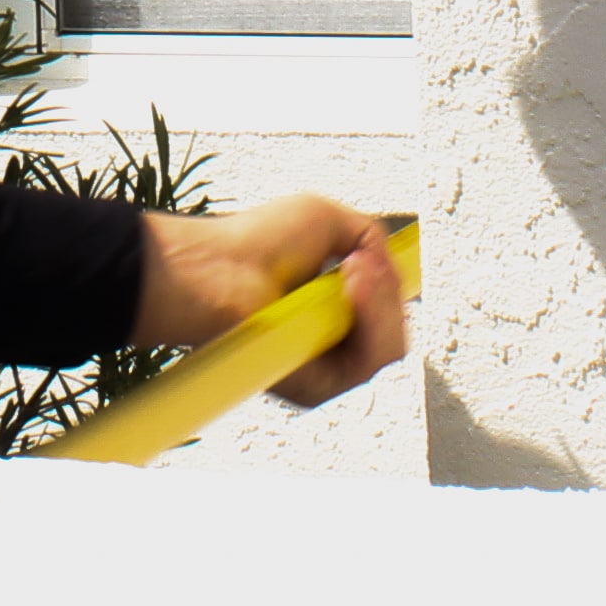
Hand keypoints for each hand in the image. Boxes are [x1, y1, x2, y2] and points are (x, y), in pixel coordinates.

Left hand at [134, 194, 407, 406]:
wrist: (213, 270)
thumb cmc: (252, 243)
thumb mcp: (324, 219)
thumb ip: (370, 237)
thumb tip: (388, 266)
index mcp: (332, 310)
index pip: (387, 312)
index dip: (390, 288)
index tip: (372, 260)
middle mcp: (330, 344)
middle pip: (393, 331)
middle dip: (388, 291)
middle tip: (359, 260)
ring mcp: (324, 367)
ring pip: (387, 348)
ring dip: (381, 302)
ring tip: (353, 268)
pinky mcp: (315, 387)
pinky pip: (367, 363)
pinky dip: (370, 321)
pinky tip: (349, 286)